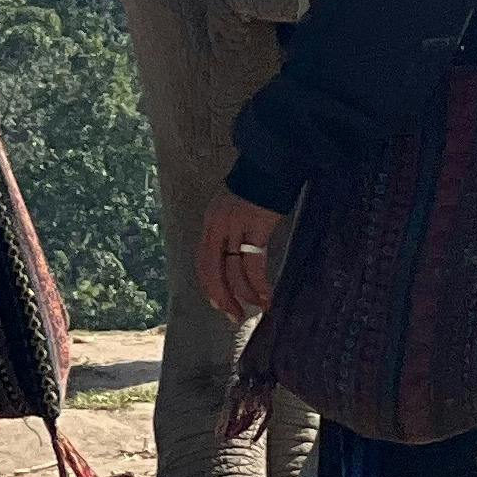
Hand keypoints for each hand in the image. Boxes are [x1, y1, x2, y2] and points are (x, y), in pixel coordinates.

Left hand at [198, 189, 285, 318]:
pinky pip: (254, 263)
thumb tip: (236, 257)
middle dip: (222, 296)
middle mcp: (218, 224)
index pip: (203, 261)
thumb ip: (230, 230)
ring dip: (244, 294)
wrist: (273, 160)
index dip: (210, 286)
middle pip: (212, 270)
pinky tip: (267, 295)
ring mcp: (236, 224)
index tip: (220, 304)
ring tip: (256, 308)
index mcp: (211, 221)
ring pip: (233, 270)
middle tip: (234, 316)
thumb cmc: (259, 187)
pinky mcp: (257, 224)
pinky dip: (259, 284)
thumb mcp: (234, 208)